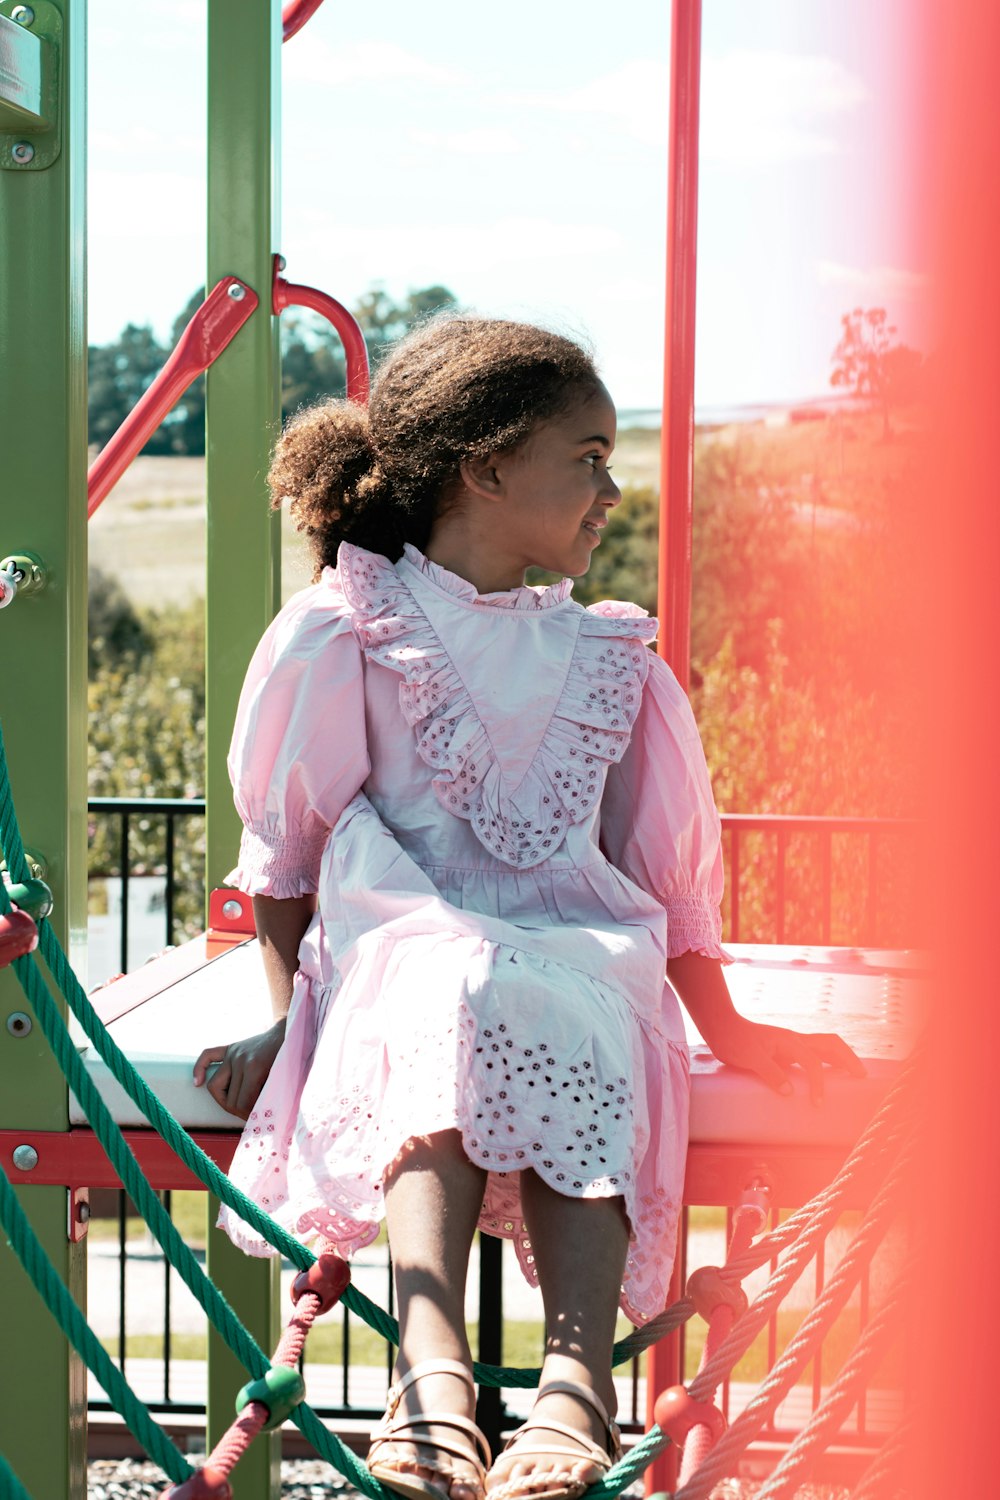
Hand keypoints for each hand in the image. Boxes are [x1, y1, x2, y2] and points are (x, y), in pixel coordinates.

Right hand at [192, 1019, 286, 1120]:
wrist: (289, 1033)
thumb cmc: (289, 1058)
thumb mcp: (283, 1079)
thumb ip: (269, 1097)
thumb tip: (259, 1118)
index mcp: (254, 1068)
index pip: (243, 1103)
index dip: (249, 1116)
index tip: (257, 1120)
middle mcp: (238, 1060)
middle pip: (229, 1098)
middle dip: (239, 1111)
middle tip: (250, 1116)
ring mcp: (232, 1053)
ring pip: (215, 1085)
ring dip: (224, 1100)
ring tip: (235, 1107)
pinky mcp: (229, 1048)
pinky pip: (207, 1056)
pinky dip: (199, 1069)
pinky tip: (198, 1083)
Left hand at [704, 1017, 866, 1103]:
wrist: (721, 1027)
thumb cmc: (734, 1040)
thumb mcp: (750, 1057)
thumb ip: (770, 1073)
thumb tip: (790, 1092)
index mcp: (788, 1041)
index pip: (813, 1062)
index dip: (819, 1083)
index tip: (818, 1103)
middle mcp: (794, 1040)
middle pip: (830, 1044)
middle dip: (848, 1059)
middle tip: (861, 1076)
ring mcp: (791, 1044)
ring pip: (825, 1046)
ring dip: (842, 1058)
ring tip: (855, 1074)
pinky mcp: (786, 1050)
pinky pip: (812, 1054)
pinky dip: (826, 1062)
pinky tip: (828, 1074)